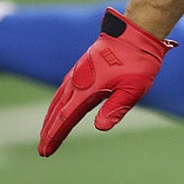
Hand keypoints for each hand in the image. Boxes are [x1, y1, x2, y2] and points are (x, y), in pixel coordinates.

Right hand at [38, 8, 175, 156]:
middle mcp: (78, 80)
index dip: (55, 136)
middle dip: (49, 130)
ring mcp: (79, 72)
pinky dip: (58, 101)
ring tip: (46, 131)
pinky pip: (65, 87)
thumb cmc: (139, 61)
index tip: (45, 152)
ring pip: (59, 98)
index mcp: (88, 89)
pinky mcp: (83, 66)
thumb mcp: (134, 88)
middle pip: (57, 110)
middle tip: (43, 149)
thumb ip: (116, 108)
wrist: (137, 31)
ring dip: (51, 116)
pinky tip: (59, 105)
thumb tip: (99, 127)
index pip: (66, 118)